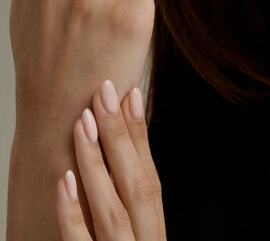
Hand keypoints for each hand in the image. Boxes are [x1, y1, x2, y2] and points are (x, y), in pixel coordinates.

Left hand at [56, 80, 166, 239]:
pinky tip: (65, 180)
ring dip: (97, 163)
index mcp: (154, 228)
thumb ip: (130, 203)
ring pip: (112, 210)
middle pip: (136, 185)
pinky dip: (73, 214)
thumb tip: (119, 148)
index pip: (150, 175)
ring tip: (83, 121)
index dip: (141, 134)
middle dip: (121, 136)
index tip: (130, 94)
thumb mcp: (139, 233)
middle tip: (105, 92)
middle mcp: (145, 239)